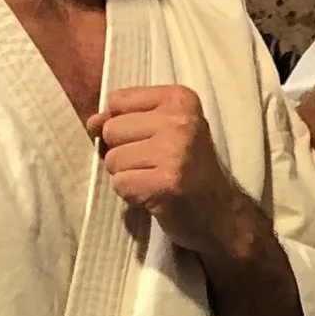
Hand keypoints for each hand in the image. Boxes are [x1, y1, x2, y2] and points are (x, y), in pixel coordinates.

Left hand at [97, 80, 233, 252]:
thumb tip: (92, 122)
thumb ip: (125, 119)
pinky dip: (132, 196)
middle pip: (111, 130)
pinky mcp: (166, 183)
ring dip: (128, 177)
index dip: (122, 126)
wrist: (222, 215)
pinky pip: (120, 185)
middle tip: (153, 166)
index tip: (148, 142)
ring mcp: (174, 151)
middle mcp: (179, 120)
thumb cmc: (188, 170)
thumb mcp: (164, 131)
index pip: (117, 100)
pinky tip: (154, 196)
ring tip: (155, 181)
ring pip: (113, 160)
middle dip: (123, 154)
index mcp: (180, 99)